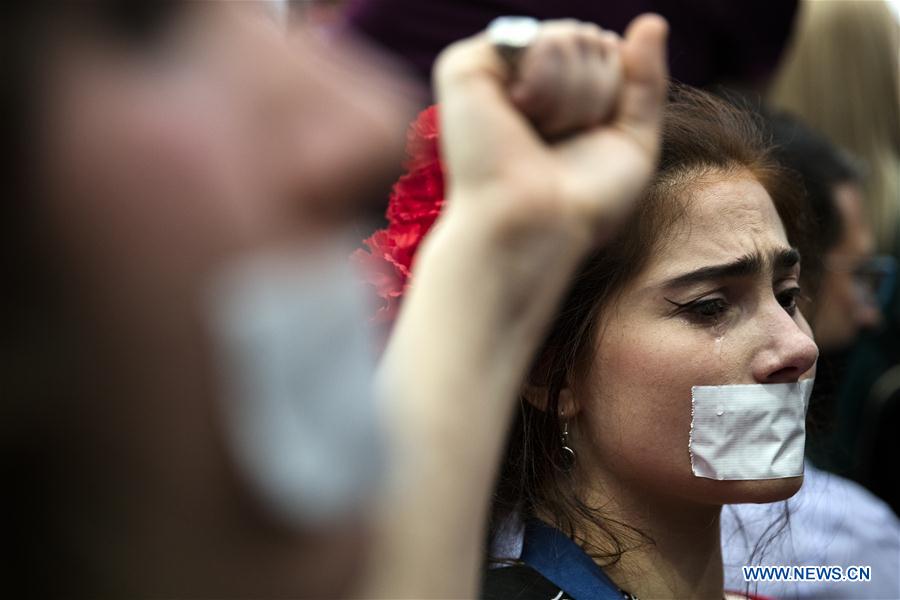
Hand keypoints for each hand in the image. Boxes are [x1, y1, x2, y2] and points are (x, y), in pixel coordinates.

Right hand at [434, 14, 667, 249]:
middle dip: (594, 93)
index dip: (612, 95)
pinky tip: (518, 115)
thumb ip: (646, 80)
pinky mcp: (465, 67)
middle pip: (590, 39)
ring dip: (572, 96)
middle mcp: (519, 77)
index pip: (606, 51)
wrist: (536, 228)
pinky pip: (535, 39)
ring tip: (538, 135)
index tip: (584, 141)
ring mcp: (490, 70)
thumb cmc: (579, 202)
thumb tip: (652, 20)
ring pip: (568, 36)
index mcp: (552, 93)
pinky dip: (544, 83)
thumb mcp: (632, 140)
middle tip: (559, 141)